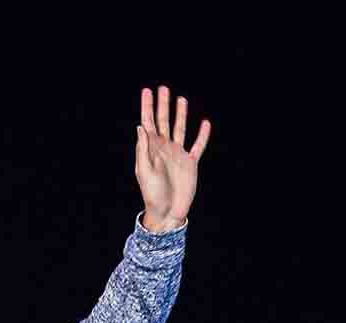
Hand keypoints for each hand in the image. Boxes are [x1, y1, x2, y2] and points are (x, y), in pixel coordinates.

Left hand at [134, 85, 210, 232]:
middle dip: (163, 105)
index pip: (148, 123)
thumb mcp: (144, 171)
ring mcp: (177, 154)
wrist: (167, 211)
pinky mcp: (190, 163)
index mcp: (151, 149)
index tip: (147, 91)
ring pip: (180, 129)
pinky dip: (202, 135)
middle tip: (163, 88)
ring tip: (180, 99)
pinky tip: (204, 123)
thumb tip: (140, 126)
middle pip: (164, 121)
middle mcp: (164, 148)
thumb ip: (143, 149)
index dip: (147, 107)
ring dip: (180, 114)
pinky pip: (198, 145)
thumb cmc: (152, 194)